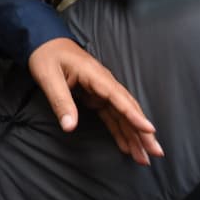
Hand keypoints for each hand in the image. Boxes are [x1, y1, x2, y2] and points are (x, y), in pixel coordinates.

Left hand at [26, 37, 162, 165]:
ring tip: (143, 157)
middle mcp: (103, 83)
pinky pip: (112, 116)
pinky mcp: (96, 96)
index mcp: (95, 75)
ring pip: (123, 115)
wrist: (44, 42)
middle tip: (155, 152)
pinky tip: (127, 146)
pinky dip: (120, 131)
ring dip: (134, 136)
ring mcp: (101, 90)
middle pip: (128, 108)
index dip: (134, 115)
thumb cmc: (46, 56)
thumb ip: (60, 101)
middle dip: (142, 131)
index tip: (150, 130)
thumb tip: (69, 126)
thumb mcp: (48, 77)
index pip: (119, 97)